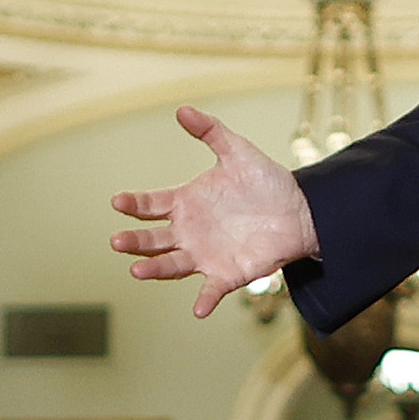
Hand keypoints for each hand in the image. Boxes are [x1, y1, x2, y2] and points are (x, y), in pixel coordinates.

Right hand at [112, 107, 321, 320]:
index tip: (117, 201)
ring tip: (137, 271)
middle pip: (153, 240)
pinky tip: (198, 309)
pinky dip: (205, 301)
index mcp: (185, 203)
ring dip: (155, 270)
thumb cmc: (266, 182)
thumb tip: (182, 110)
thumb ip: (210, 131)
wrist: (301, 210)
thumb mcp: (237, 151)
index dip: (133, 204)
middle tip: (117, 241)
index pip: (150, 206)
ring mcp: (205, 255)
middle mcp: (189, 232)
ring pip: (172, 265)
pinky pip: (212, 290)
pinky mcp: (228, 274)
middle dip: (134, 242)